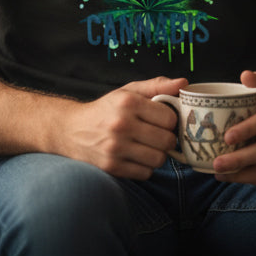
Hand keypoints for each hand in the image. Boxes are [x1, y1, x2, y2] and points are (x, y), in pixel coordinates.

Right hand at [58, 76, 186, 179]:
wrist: (71, 130)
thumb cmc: (106, 109)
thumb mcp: (129, 91)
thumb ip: (157, 86)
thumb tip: (184, 82)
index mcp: (128, 102)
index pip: (169, 118)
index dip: (170, 120)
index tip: (162, 120)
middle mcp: (121, 125)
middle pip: (167, 141)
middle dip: (166, 139)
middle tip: (157, 135)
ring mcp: (115, 148)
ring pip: (158, 159)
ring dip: (157, 154)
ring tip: (148, 146)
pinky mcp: (112, 167)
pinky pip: (145, 173)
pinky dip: (145, 167)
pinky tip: (136, 156)